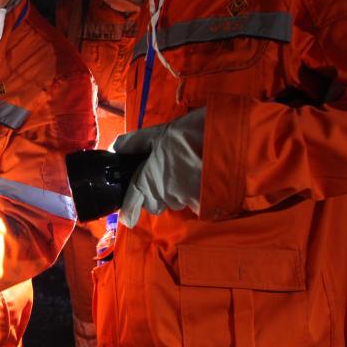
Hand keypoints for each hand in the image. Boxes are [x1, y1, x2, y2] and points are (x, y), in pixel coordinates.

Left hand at [113, 108, 204, 228]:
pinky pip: (193, 202)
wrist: (228, 140)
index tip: (127, 214)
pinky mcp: (205, 203)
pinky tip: (200, 175)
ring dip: (176, 190)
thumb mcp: (158, 132)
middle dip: (155, 192)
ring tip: (186, 168)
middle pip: (153, 203)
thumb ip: (135, 142)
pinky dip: (194, 192)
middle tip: (164, 171)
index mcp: (149, 180)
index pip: (131, 205)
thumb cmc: (190, 134)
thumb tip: (117, 148)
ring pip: (174, 201)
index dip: (128, 210)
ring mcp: (185, 201)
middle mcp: (165, 195)